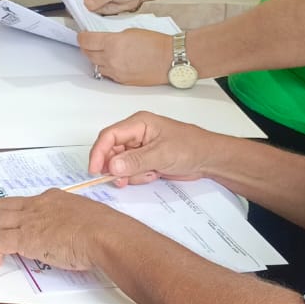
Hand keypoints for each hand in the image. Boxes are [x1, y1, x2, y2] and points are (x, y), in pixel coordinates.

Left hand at [0, 189, 128, 270]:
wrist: (104, 235)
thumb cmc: (104, 230)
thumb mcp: (87, 219)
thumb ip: (75, 223)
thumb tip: (75, 234)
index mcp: (54, 199)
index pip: (25, 203)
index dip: (16, 216)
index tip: (16, 227)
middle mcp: (38, 205)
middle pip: (2, 207)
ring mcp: (30, 220)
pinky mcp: (25, 237)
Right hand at [75, 0, 145, 13]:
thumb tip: (87, 3)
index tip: (71, 0)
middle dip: (77, 5)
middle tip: (80, 10)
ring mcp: (95, 0)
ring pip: (84, 8)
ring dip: (84, 14)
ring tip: (88, 16)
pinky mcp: (100, 9)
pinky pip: (92, 15)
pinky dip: (92, 19)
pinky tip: (93, 20)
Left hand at [77, 29, 171, 85]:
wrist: (170, 59)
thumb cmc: (156, 44)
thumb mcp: (130, 32)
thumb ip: (113, 37)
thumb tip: (103, 39)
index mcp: (112, 43)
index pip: (86, 41)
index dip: (82, 37)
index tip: (82, 36)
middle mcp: (111, 59)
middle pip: (88, 55)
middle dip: (86, 48)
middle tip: (89, 43)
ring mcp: (116, 72)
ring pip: (96, 66)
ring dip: (96, 59)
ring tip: (102, 53)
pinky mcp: (122, 81)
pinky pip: (107, 75)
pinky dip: (107, 68)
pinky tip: (112, 62)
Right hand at [87, 111, 218, 185]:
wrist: (209, 159)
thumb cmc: (190, 147)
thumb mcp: (162, 154)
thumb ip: (136, 160)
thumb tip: (112, 166)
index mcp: (138, 123)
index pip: (109, 136)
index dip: (99, 153)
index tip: (95, 170)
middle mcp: (136, 134)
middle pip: (112, 151)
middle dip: (116, 167)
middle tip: (122, 180)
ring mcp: (140, 148)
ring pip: (120, 164)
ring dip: (130, 174)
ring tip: (148, 174)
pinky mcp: (145, 160)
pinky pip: (131, 171)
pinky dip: (138, 177)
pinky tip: (153, 175)